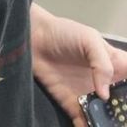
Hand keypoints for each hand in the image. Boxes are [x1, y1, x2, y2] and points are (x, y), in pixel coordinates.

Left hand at [30, 2, 126, 126]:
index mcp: (116, 67)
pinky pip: (84, 121)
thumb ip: (103, 64)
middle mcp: (107, 85)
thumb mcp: (89, 39)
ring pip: (107, 116)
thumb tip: (105, 95)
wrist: (33, 36)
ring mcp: (90, 96)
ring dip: (109, 123)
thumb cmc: (64, 32)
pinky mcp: (72, 103)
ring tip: (109, 126)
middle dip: (124, 113)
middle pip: (123, 105)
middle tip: (122, 119)